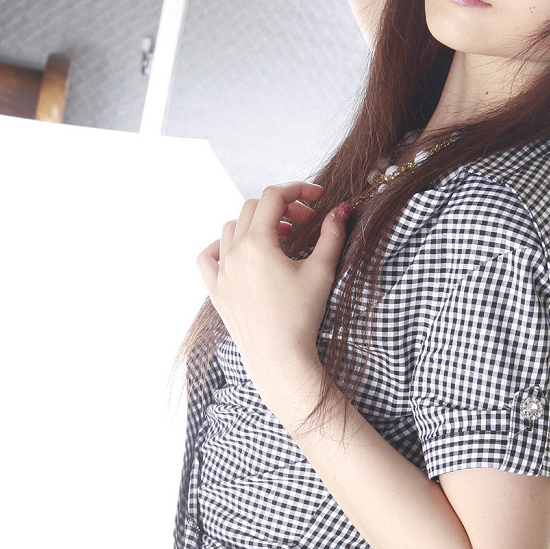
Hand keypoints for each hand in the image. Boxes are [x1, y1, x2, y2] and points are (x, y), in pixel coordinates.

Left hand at [196, 182, 348, 403]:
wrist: (279, 358)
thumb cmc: (301, 317)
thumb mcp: (321, 271)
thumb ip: (331, 235)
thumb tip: (341, 210)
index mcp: (257, 243)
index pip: (273, 197)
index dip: (298, 190)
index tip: (317, 198)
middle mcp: (233, 252)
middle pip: (253, 208)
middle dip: (282, 208)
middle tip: (305, 222)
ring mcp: (222, 271)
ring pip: (231, 228)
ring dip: (255, 224)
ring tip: (279, 239)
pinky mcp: (216, 291)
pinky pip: (208, 258)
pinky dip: (221, 247)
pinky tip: (238, 252)